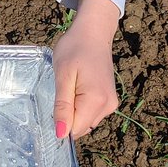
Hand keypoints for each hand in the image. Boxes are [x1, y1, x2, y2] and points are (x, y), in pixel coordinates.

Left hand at [52, 0, 119, 138]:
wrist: (93, 32)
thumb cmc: (74, 48)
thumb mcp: (62, 76)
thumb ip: (63, 106)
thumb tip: (60, 134)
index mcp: (97, 101)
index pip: (75, 130)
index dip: (61, 122)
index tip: (56, 102)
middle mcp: (108, 106)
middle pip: (81, 127)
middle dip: (68, 116)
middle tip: (63, 91)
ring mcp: (111, 104)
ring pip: (86, 122)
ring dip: (74, 111)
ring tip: (71, 86)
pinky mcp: (110, 100)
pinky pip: (91, 113)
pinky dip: (81, 106)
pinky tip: (78, 87)